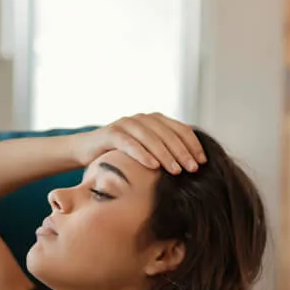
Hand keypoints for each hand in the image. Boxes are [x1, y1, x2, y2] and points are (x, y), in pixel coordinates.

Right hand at [70, 113, 205, 173]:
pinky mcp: (111, 133)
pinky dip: (142, 154)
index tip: (203, 162)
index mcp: (155, 120)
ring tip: (176, 171)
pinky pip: (130, 143)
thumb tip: (191, 166)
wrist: (86, 151)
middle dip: (183, 152)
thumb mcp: (146, 151)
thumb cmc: (120, 155)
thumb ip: (164, 152)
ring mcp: (126, 123)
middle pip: (168, 134)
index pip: (181, 129)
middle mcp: (142, 118)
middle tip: (193, 169)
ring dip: (166, 155)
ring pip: (151, 138)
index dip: (193, 145)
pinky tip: (153, 166)